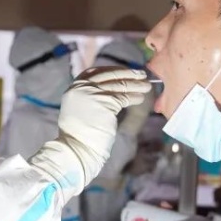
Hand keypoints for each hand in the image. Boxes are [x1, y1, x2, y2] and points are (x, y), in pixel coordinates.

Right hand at [30, 68, 150, 195]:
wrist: (77, 149)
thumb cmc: (80, 135)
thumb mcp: (80, 108)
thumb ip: (90, 96)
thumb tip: (111, 87)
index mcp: (74, 87)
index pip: (94, 72)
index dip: (112, 70)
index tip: (124, 71)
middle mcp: (81, 87)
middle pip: (108, 75)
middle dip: (127, 74)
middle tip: (141, 74)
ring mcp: (92, 93)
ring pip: (119, 85)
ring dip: (135, 85)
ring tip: (147, 86)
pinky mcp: (105, 102)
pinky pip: (123, 97)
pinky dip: (134, 97)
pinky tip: (141, 98)